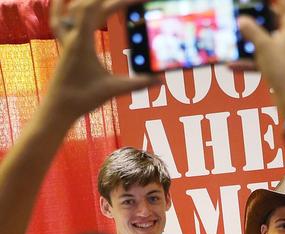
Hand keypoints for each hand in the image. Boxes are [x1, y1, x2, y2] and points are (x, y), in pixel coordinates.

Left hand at [45, 0, 157, 121]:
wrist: (58, 107)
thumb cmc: (82, 98)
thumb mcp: (113, 90)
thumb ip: (138, 83)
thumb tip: (160, 80)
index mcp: (81, 42)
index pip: (96, 10)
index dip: (117, 1)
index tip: (136, 1)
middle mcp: (71, 35)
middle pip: (88, 5)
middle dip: (110, 0)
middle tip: (130, 1)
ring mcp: (65, 39)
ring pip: (72, 8)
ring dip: (88, 1)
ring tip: (106, 0)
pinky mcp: (64, 45)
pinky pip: (59, 19)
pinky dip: (61, 7)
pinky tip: (64, 1)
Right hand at [237, 0, 284, 116]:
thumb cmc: (284, 70)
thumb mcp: (264, 47)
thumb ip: (251, 31)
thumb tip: (242, 20)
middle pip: (275, 19)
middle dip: (258, 15)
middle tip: (243, 11)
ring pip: (268, 39)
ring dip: (252, 38)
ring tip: (235, 33)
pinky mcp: (283, 66)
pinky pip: (266, 58)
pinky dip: (251, 60)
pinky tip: (232, 66)